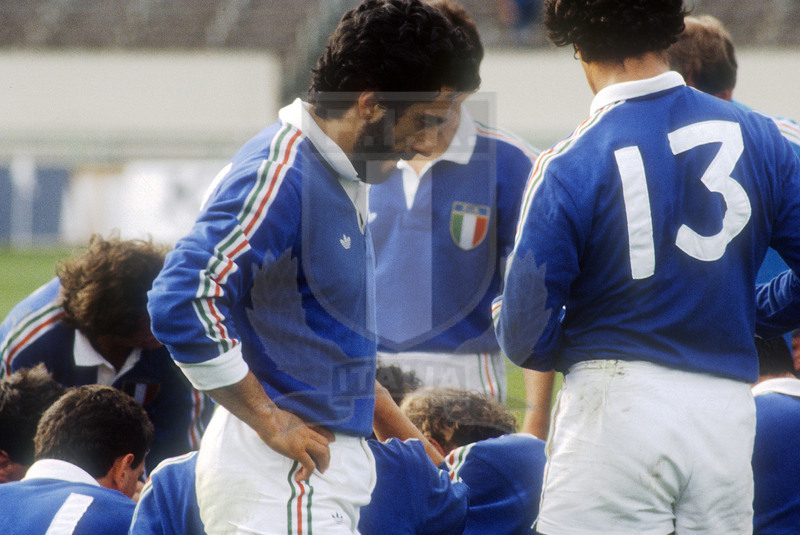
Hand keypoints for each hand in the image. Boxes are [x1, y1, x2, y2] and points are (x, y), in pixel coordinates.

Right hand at [205, 372, 335, 482]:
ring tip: (318, 472)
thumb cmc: (269, 417)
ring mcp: (303, 442)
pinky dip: (308, 473)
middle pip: (325, 444)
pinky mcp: (297, 451)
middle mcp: (306, 433)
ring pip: (322, 453)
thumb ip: (287, 422)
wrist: (266, 419)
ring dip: (322, 464)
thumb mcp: (282, 417)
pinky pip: (309, 465)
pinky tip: (300, 477)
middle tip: (323, 466)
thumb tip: (282, 426)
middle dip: (327, 456)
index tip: (332, 440)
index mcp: (302, 425)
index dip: (328, 437)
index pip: (320, 431)